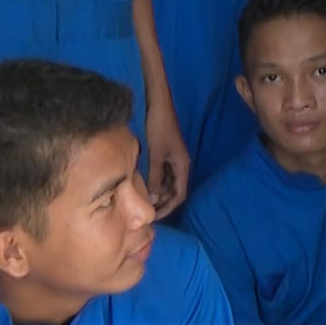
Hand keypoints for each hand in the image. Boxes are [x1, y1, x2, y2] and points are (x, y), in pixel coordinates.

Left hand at [144, 100, 190, 216]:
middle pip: (174, 192)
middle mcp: (180, 166)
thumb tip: (154, 201)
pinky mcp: (166, 156)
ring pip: (168, 184)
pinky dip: (155, 184)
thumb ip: (156, 178)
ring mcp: (173, 161)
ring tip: (142, 203)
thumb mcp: (156, 155)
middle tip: (144, 213)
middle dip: (162, 203)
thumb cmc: (160, 129)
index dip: (168, 208)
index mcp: (182, 166)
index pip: (179, 195)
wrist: (159, 107)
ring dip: (158, 194)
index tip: (153, 217)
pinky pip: (163, 176)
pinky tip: (143, 188)